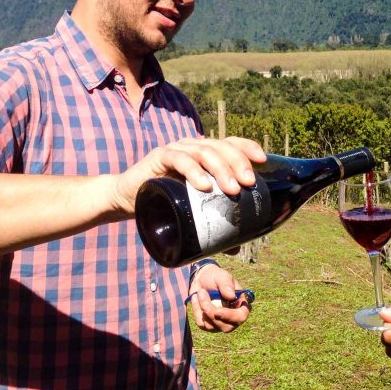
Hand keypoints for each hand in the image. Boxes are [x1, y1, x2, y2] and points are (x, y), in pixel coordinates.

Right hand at [111, 136, 266, 215]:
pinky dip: (193, 170)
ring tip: (231, 189)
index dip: (247, 147)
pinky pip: (178, 159)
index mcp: (204, 154)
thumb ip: (211, 225)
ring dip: (220, 169)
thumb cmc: (164, 203)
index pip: (230, 143)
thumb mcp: (191, 211)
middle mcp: (192, 147)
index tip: (263, 161)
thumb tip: (235, 247)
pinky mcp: (158, 157)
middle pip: (221, 146)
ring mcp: (176, 150)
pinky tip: (203, 185)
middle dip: (238, 163)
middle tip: (248, 184)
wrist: (127, 200)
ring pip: (203, 151)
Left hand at [187, 264, 251, 332]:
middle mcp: (233, 318)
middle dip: (211, 311)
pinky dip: (196, 310)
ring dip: (202, 308)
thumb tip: (231, 296)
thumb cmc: (216, 277)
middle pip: (225, 326)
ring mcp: (221, 324)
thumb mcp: (222, 276)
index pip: (241, 317)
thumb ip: (226, 284)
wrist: (202, 280)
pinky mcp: (209, 325)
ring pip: (211, 326)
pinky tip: (195, 298)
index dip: (230, 316)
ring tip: (199, 292)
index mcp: (241, 305)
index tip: (217, 311)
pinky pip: (201, 323)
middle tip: (201, 292)